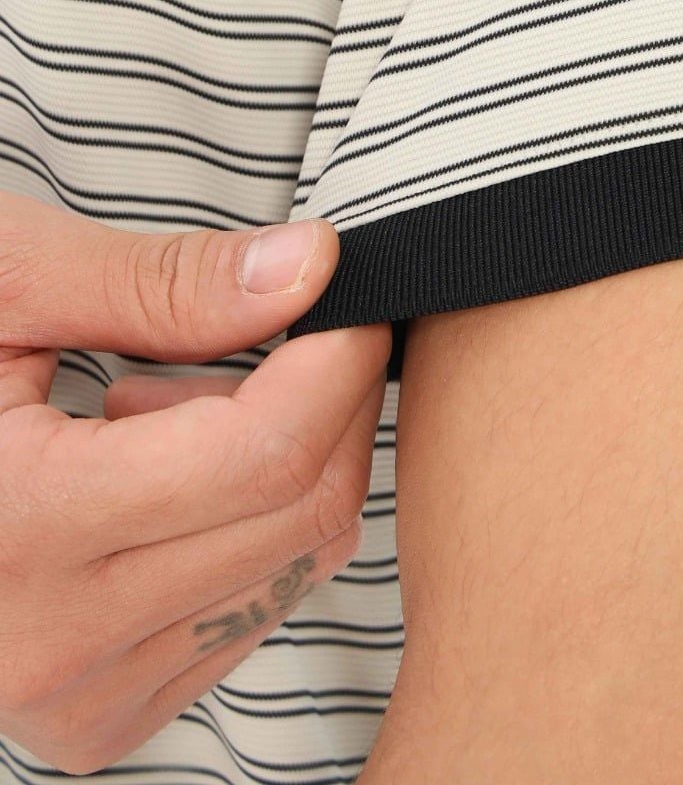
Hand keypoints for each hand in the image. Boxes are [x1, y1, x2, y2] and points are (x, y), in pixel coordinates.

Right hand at [0, 190, 389, 774]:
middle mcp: (49, 645)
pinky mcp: (95, 720)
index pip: (265, 452)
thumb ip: (163, 284)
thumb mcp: (8, 280)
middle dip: (326, 398)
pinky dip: (247, 527)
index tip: (343, 287)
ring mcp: (75, 699)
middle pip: (300, 514)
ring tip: (166, 399)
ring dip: (280, 463)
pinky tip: (158, 471)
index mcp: (19, 527)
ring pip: (291, 569)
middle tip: (266, 322)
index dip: (336, 354)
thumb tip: (311, 268)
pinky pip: (248, 617)